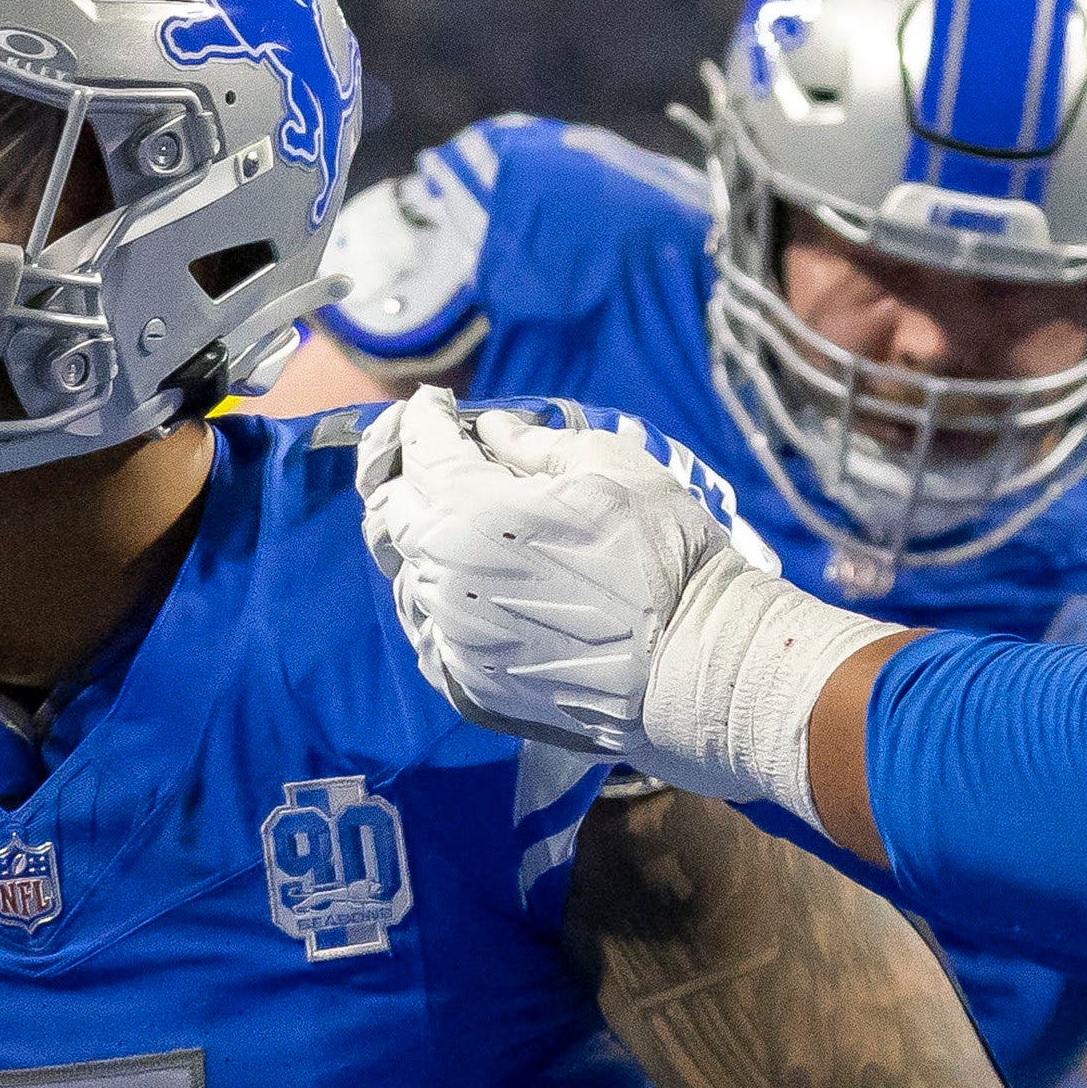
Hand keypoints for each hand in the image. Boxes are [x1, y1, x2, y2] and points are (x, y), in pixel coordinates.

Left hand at [357, 388, 882, 815]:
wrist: (695, 666)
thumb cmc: (665, 556)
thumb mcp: (612, 467)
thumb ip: (536, 444)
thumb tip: (494, 429)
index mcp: (472, 513)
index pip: (422, 449)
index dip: (425, 417)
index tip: (435, 405)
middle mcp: (445, 577)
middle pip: (391, 513)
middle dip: (408, 476)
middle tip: (437, 460)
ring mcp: (451, 636)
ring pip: (404, 573)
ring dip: (423, 540)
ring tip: (461, 523)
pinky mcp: (466, 682)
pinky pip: (426, 628)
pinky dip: (437, 596)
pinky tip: (473, 585)